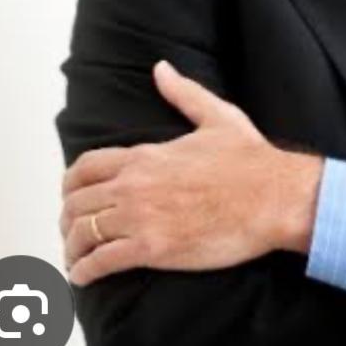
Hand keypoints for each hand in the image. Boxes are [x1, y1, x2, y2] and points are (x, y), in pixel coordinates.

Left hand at [59, 61, 320, 286]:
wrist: (276, 197)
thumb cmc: (252, 161)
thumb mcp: (219, 117)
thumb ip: (184, 93)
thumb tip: (161, 69)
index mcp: (145, 156)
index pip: (84, 168)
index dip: (71, 186)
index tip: (73, 197)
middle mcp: (134, 185)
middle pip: (76, 204)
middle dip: (68, 219)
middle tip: (74, 232)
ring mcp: (140, 217)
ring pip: (82, 234)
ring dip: (72, 248)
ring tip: (76, 259)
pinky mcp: (152, 248)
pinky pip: (99, 262)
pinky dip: (84, 271)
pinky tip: (83, 277)